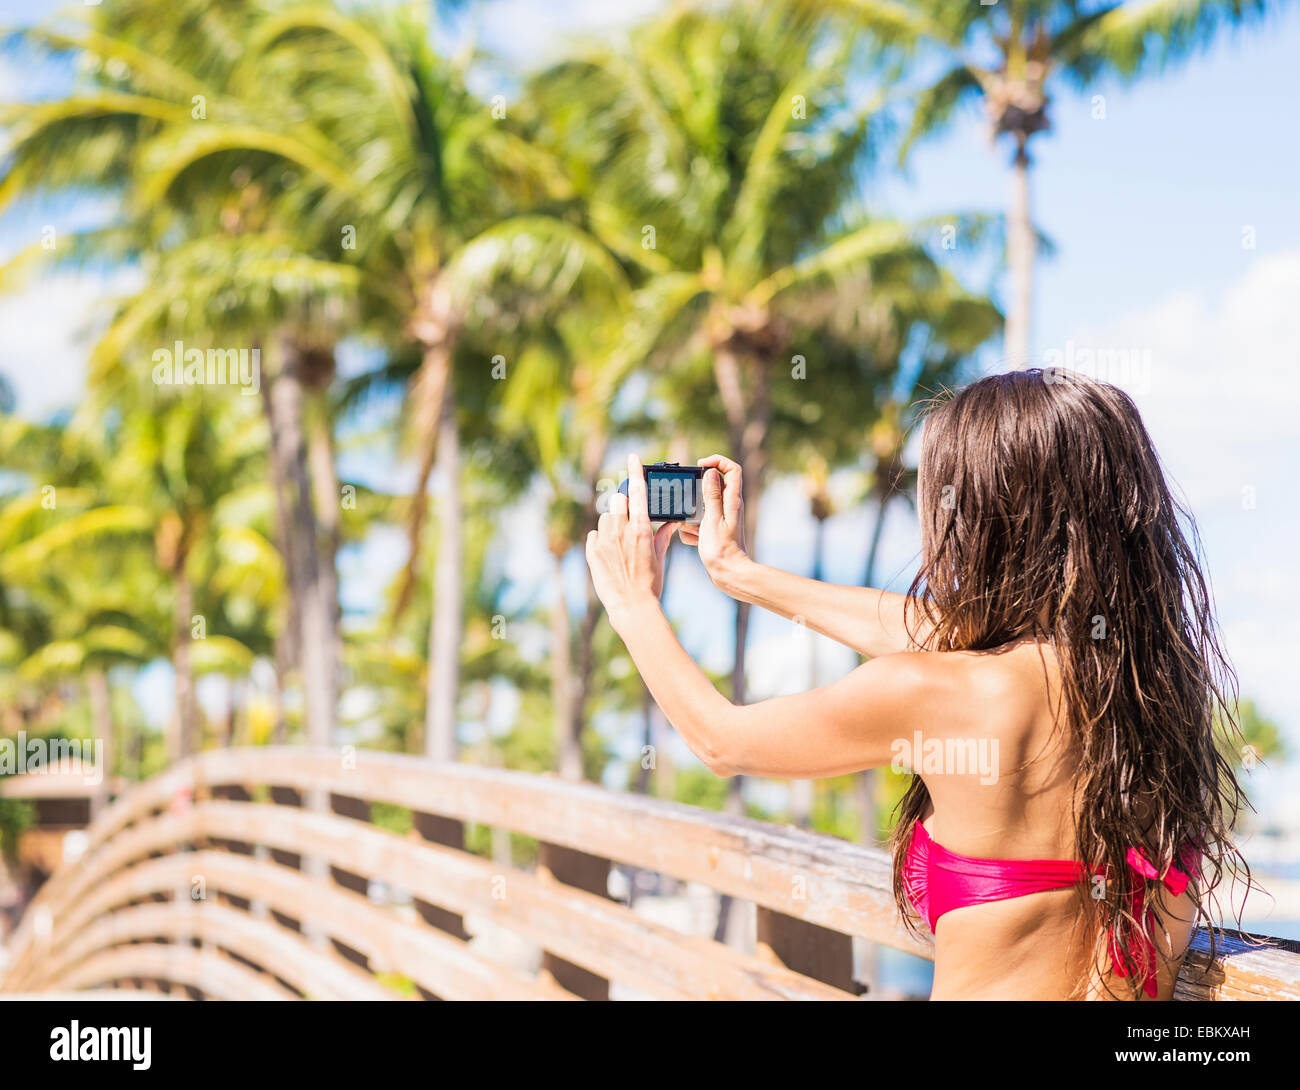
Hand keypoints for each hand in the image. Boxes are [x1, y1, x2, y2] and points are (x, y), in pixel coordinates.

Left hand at [586, 454, 678, 625]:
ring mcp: (604, 541)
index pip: (638, 492)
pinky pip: (593, 535)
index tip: (633, 456)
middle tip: (629, 522)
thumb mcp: (660, 557)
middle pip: (618, 501)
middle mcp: (621, 531)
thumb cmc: (650, 583)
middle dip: (624, 506)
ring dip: (612, 524)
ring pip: (605, 518)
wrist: (631, 607)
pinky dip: (600, 540)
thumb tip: (671, 521)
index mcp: (641, 529)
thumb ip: (663, 534)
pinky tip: (609, 554)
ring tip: (620, 544)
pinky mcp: (591, 552)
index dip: (635, 471)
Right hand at [678, 454, 749, 589]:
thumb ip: (712, 494)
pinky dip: (693, 529)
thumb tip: (711, 472)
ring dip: (693, 516)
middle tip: (690, 504)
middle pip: (713, 487)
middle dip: (697, 494)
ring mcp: (722, 518)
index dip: (717, 461)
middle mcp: (729, 506)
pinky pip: (700, 521)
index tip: (701, 465)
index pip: (732, 469)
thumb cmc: (722, 549)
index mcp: (732, 500)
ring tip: (693, 529)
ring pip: (702, 506)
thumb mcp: (712, 518)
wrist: (727, 573)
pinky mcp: (715, 529)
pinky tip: (694, 540)